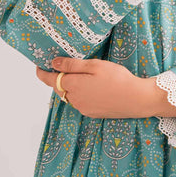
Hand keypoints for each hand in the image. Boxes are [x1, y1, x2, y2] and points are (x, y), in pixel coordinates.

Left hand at [35, 57, 175, 118]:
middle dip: (57, 78)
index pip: (50, 79)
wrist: (136, 99)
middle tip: (60, 66)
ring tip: (79, 75)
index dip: (42, 73)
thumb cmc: (117, 78)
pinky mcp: (91, 113)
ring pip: (69, 95)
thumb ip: (72, 64)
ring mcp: (83, 108)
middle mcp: (74, 99)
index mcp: (73, 85)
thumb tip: (54, 63)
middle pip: (59, 88)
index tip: (38, 67)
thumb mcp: (94, 65)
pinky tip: (92, 87)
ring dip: (69, 86)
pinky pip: (79, 102)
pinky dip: (79, 94)